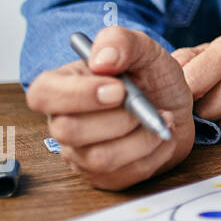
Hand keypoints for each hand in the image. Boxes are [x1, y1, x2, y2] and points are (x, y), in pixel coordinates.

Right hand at [26, 26, 194, 190]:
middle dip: (119, 118)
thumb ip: (122, 42)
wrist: (178, 108)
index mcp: (64, 86)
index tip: (118, 89)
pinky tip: (161, 136)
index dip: (78, 95)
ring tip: (161, 118)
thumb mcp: (145, 50)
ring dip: (142, 137)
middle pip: (69, 131)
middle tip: (147, 104)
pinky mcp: (104, 177)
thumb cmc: (153, 78)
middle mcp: (64, 123)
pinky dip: (155, 153)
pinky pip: (125, 175)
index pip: (42, 94)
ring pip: (99, 158)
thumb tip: (101, 58)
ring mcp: (81, 155)